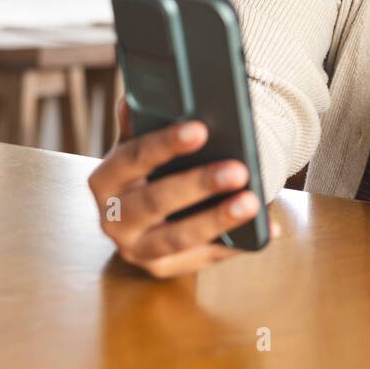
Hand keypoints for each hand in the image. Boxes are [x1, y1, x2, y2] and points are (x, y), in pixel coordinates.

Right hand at [87, 97, 280, 277]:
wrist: (136, 222)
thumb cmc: (143, 174)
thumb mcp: (136, 149)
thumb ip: (139, 125)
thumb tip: (132, 98)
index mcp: (104, 181)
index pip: (132, 158)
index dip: (165, 144)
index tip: (200, 129)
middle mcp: (113, 220)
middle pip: (155, 202)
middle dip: (198, 185)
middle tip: (238, 169)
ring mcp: (137, 250)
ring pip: (178, 237)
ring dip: (218, 219)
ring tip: (252, 202)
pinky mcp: (163, 270)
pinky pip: (204, 258)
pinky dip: (236, 244)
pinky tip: (264, 229)